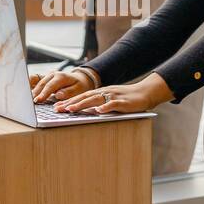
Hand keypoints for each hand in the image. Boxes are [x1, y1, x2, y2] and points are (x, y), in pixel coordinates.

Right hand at [30, 69, 94, 102]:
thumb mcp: (78, 90)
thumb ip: (68, 92)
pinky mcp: (46, 78)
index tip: (38, 100)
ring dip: (33, 91)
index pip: (50, 86)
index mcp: (61, 77)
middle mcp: (54, 74)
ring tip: (27, 99)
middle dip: (36, 93)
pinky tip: (27, 92)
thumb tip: (58, 95)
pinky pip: (37, 81)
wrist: (80, 79)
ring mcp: (49, 75)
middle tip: (30, 102)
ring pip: (39, 83)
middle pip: (42, 84)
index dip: (43, 93)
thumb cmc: (80, 86)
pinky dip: (32, 85)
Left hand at [54, 73, 172, 114]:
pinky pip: (113, 104)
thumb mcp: (111, 99)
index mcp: (100, 92)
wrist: (145, 92)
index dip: (69, 101)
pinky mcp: (123, 102)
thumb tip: (86, 111)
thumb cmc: (128, 98)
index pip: (81, 97)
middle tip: (57, 109)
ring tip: (71, 109)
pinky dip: (105, 107)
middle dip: (70, 103)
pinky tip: (98, 111)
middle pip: (84, 97)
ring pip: (95, 100)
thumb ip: (99, 104)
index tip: (57, 107)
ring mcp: (113, 96)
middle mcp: (104, 92)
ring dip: (82, 104)